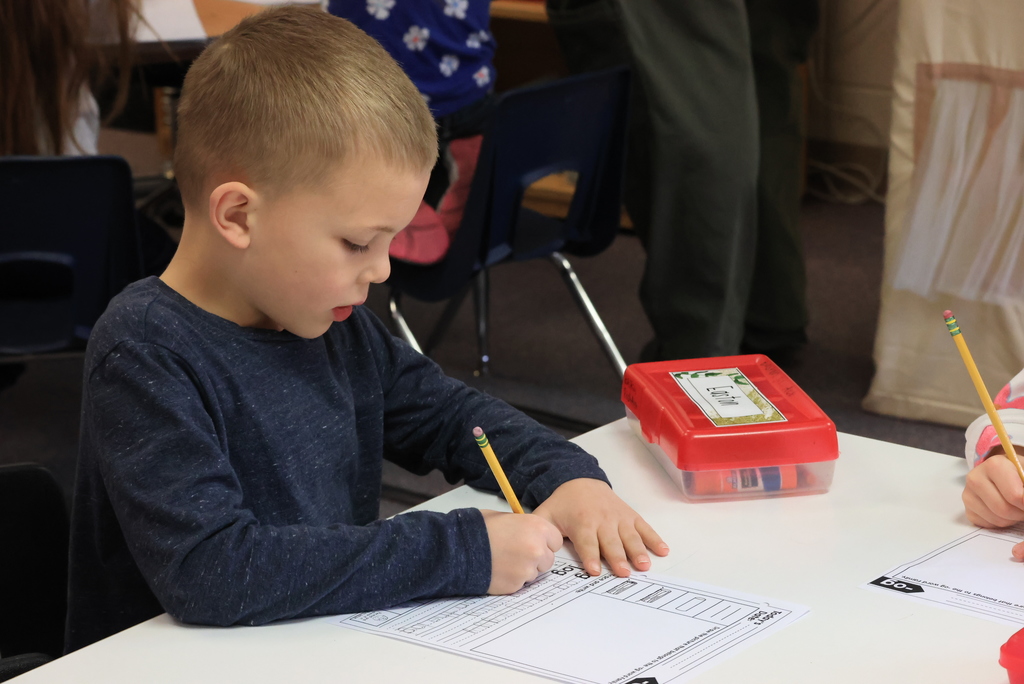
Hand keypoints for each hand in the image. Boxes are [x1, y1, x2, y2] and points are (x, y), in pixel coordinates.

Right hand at [481, 510, 562, 593]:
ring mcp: (527, 569)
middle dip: (536, 558)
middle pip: (548, 559)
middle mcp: (537, 549)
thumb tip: (529, 533)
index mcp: (538, 528)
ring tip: (504, 560)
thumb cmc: (479, 529)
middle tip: (517, 553)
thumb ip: (524, 526)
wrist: (460, 548)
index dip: (544, 542)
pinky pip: (520, 584)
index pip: (555, 541)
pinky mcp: (516, 585)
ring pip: (534, 573)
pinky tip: (499, 569)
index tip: (534, 542)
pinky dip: (512, 579)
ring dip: (524, 569)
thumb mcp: (506, 517)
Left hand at [533, 478, 668, 576]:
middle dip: (616, 557)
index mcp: (582, 521)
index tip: (594, 570)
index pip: (586, 541)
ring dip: (637, 550)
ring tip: (644, 565)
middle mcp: (602, 519)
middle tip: (623, 572)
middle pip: (611, 541)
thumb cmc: (564, 504)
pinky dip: (654, 538)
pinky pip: (644, 527)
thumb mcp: (547, 514)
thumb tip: (534, 548)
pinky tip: (663, 550)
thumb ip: (541, 530)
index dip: (590, 556)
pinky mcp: (630, 516)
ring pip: (630, 536)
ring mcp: (619, 518)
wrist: (581, 481)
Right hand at [963, 451, 1023, 558]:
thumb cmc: (1021, 474)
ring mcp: (968, 495)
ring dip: (1012, 518)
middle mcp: (975, 478)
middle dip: (1021, 513)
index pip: (1015, 495)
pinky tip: (1005, 511)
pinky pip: (988, 526)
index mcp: (995, 465)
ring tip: (1017, 507)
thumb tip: (1021, 515)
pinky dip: (1002, 523)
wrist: (1007, 471)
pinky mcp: (967, 509)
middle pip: (1004, 509)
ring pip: (997, 519)